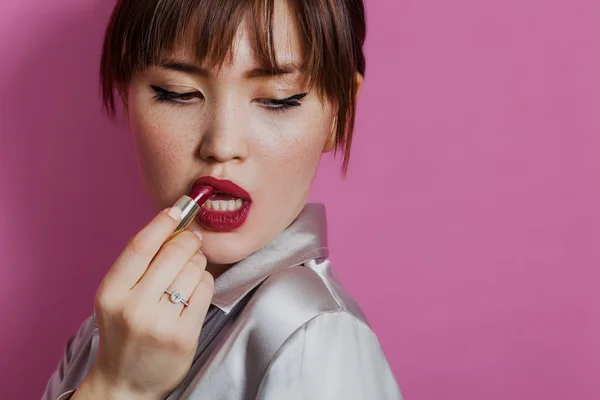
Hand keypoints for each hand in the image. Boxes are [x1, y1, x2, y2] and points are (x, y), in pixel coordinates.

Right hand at [76, 207, 213, 399]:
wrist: (126, 383)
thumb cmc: (124, 333)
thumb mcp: (117, 298)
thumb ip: (139, 266)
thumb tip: (172, 226)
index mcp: (111, 293)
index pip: (140, 246)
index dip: (161, 223)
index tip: (177, 209)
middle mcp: (133, 307)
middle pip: (172, 253)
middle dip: (188, 240)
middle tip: (192, 240)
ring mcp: (159, 323)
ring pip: (193, 270)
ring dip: (197, 263)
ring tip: (189, 272)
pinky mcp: (183, 335)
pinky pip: (204, 290)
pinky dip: (204, 283)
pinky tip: (195, 289)